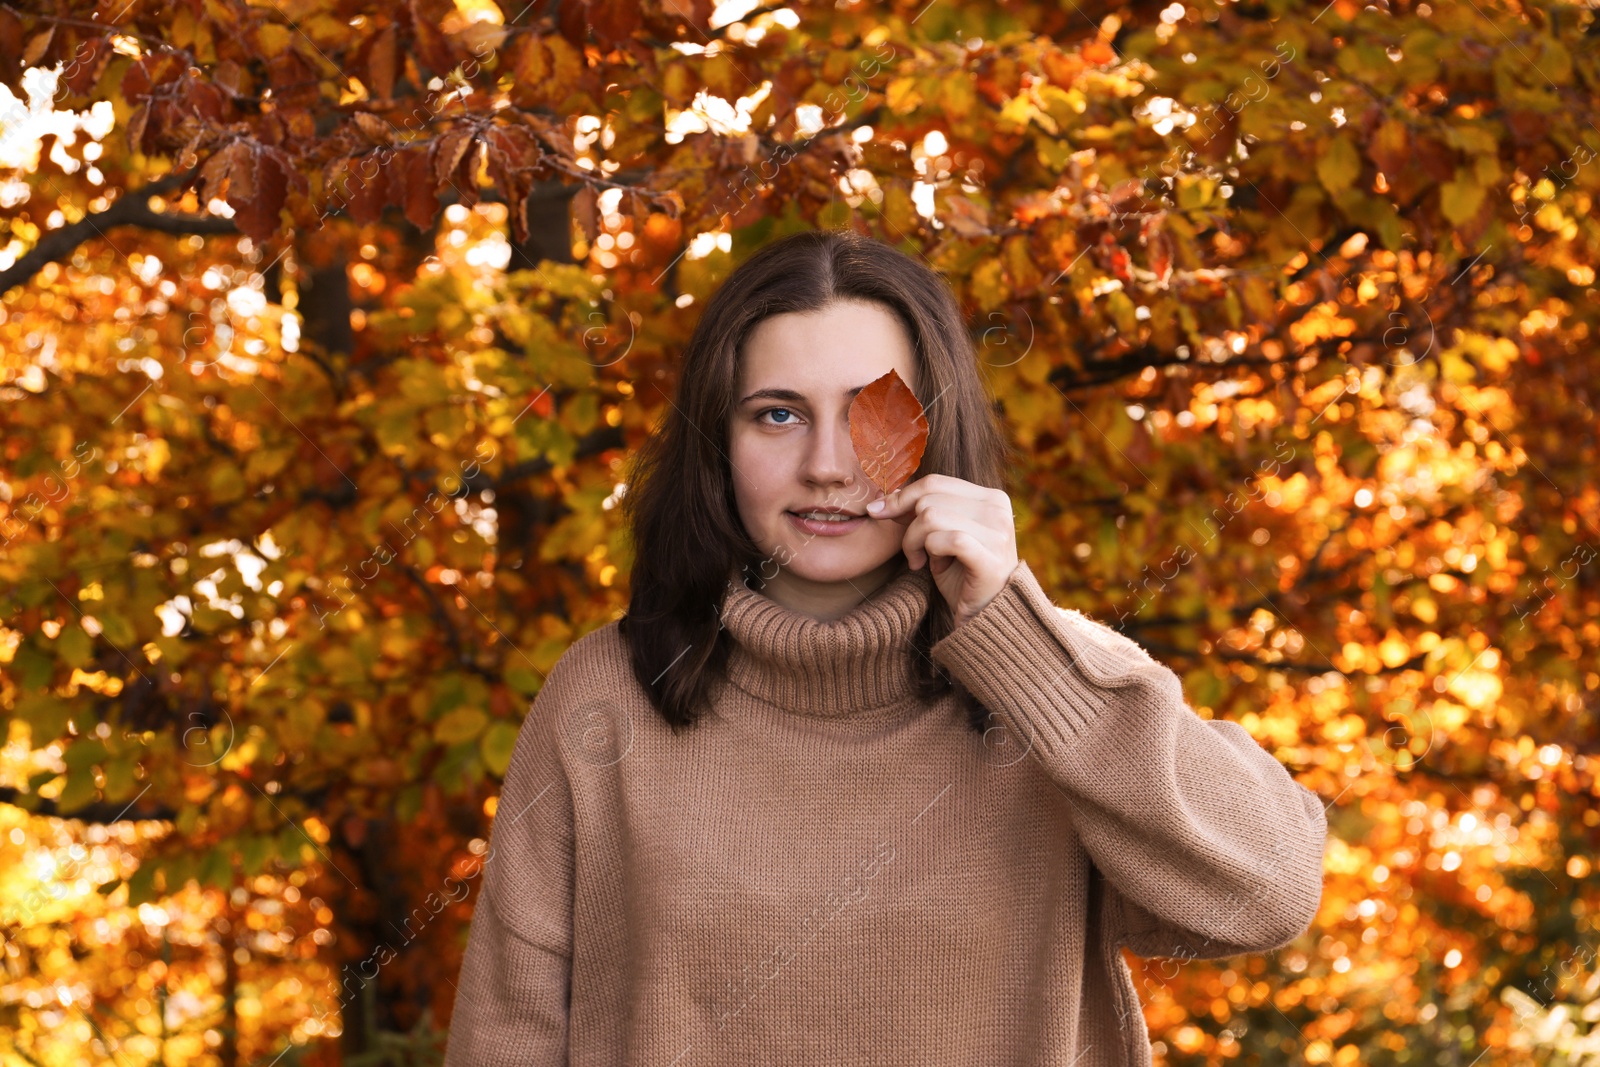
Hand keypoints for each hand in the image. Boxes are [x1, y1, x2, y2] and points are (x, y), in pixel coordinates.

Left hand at [865, 474, 1019, 627]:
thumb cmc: (960, 574)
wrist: (985, 616)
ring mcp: (998, 533)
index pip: (935, 482)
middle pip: (928, 499)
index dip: (902, 497)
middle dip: (909, 527)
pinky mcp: (991, 558)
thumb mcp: (938, 535)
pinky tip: (933, 567)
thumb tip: (884, 498)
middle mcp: (998, 509)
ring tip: (925, 561)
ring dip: (916, 542)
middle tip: (915, 552)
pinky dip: (931, 552)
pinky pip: (947, 540)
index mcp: (990, 497)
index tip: (879, 514)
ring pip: (931, 518)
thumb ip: (920, 512)